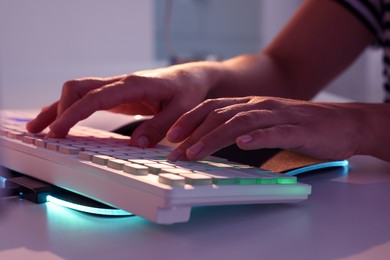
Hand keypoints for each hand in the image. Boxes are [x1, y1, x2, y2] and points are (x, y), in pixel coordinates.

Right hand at [26, 63, 215, 146]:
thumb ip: (160, 126)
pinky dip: (70, 109)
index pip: (95, 97)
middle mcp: (120, 83)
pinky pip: (87, 100)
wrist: (189, 79)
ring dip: (58, 108)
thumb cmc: (186, 92)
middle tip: (45, 134)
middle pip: (78, 88)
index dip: (73, 113)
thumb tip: (137, 145)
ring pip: (78, 92)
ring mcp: (116, 89)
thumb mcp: (181, 110)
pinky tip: (61, 121)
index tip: (58, 130)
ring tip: (39, 128)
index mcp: (133, 85)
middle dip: (58, 109)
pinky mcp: (116, 97)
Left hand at [167, 96, 366, 160]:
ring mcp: (279, 115)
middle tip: (175, 153)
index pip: (213, 108)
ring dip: (215, 137)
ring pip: (241, 122)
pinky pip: (275, 131)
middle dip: (194, 134)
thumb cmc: (300, 126)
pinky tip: (243, 144)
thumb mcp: (265, 123)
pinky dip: (258, 137)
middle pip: (220, 116)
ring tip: (196, 152)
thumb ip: (242, 128)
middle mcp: (261, 105)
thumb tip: (212, 143)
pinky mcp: (299, 129)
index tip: (171, 137)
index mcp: (251, 104)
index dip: (190, 120)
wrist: (343, 122)